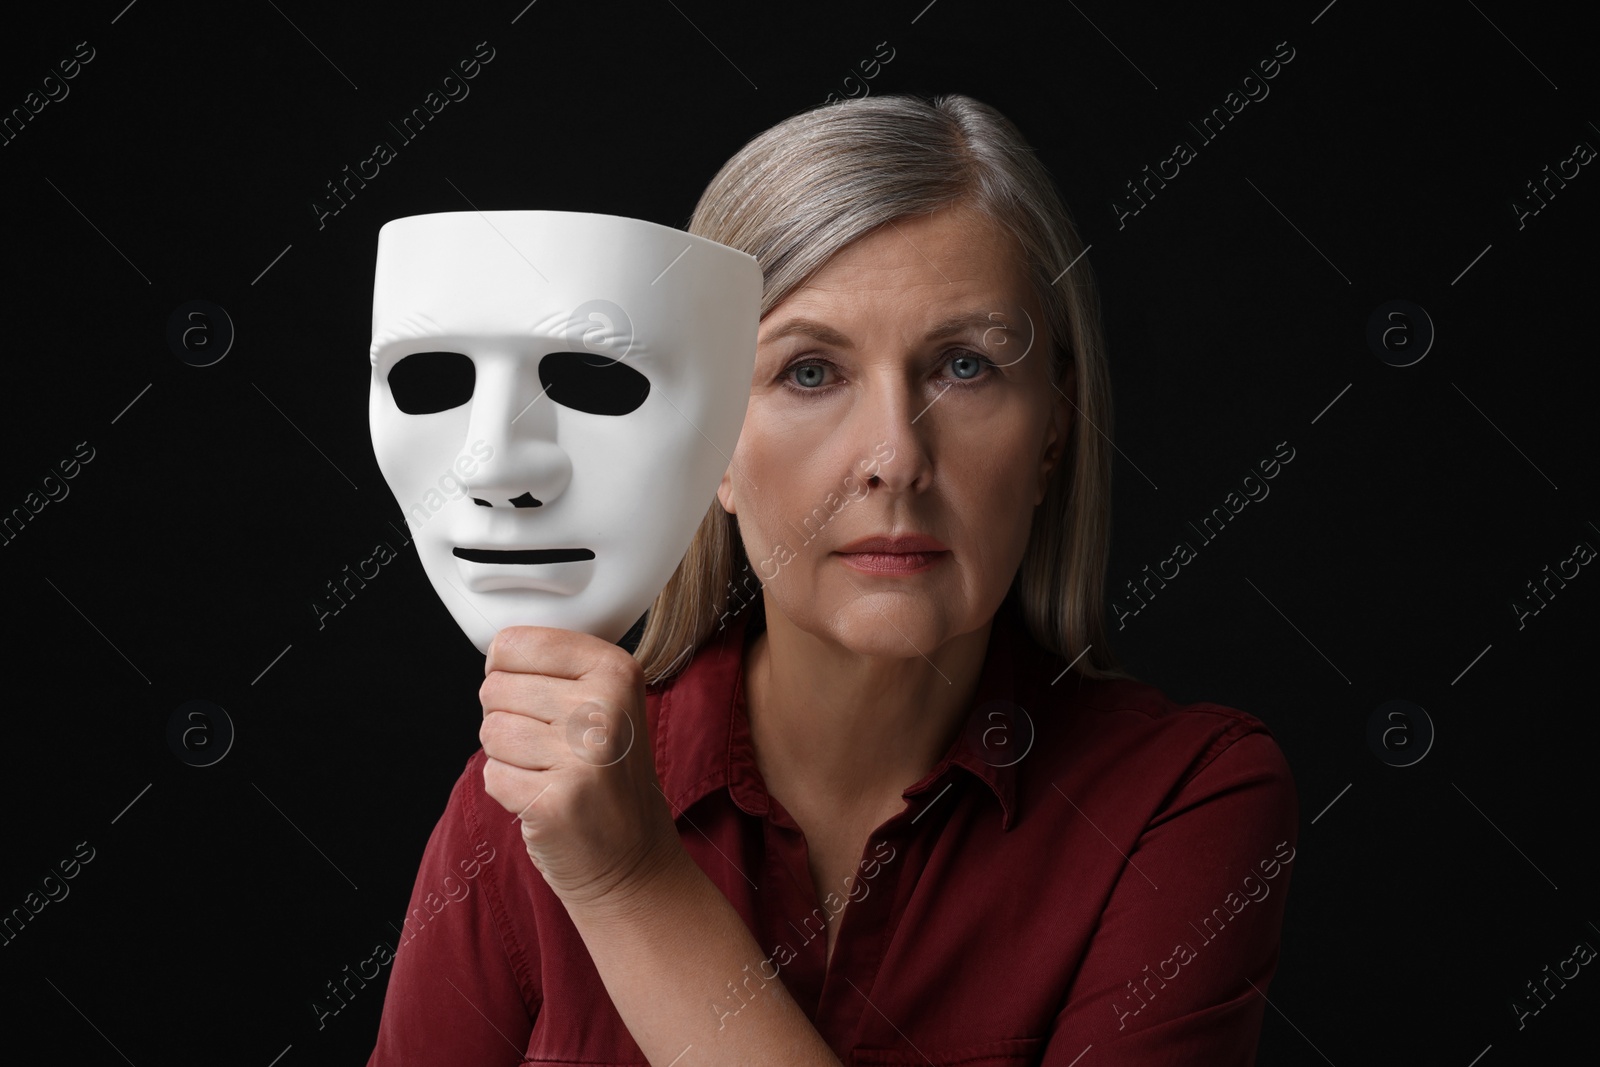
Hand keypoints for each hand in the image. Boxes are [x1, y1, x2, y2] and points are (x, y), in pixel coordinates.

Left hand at [478, 626, 682, 908]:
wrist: (632, 858)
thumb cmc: (607, 775)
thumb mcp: (606, 703)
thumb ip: (560, 669)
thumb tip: (496, 649)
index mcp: (615, 669)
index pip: (514, 643)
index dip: (508, 671)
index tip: (535, 694)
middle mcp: (604, 706)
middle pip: (495, 688)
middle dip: (509, 717)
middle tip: (549, 744)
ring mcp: (583, 755)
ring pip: (490, 731)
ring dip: (507, 756)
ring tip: (548, 770)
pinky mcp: (556, 801)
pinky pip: (492, 775)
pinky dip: (508, 789)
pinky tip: (544, 796)